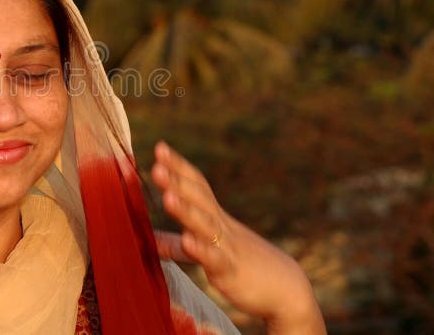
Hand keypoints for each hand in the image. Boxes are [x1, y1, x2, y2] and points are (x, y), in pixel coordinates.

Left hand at [150, 141, 324, 333]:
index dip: (179, 166)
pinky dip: (201, 249)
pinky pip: (215, 258)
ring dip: (186, 210)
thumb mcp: (207, 251)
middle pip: (199, 197)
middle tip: (157, 165)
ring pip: (205, 224)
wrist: (288, 290)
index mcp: (214, 216)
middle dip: (177, 181)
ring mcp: (226, 246)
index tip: (160, 147)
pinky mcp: (231, 271)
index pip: (196, 185)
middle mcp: (220, 225)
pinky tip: (187, 240)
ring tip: (167, 197)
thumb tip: (149, 238)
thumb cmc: (244, 265)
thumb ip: (176, 245)